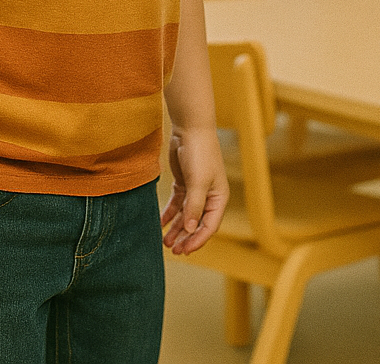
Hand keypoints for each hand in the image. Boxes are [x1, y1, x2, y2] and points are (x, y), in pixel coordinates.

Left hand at [161, 128, 228, 254]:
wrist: (191, 129)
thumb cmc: (200, 154)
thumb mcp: (198, 182)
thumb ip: (193, 207)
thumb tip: (189, 230)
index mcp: (218, 197)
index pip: (209, 226)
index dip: (197, 240)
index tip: (183, 251)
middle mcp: (209, 196)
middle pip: (197, 224)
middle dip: (186, 238)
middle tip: (173, 250)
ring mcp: (196, 190)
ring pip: (186, 216)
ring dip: (177, 229)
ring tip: (165, 242)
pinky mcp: (184, 184)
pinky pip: (177, 205)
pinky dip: (169, 215)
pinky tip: (161, 224)